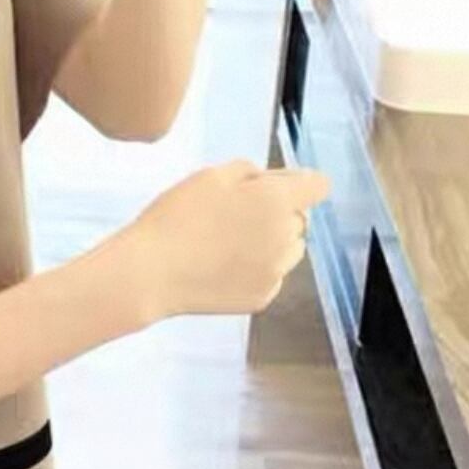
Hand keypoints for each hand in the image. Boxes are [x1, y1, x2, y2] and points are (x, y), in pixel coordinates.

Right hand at [122, 159, 331, 317]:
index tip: (270, 189)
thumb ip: (250, 171)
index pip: (318, 185)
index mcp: (276, 201)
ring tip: (226, 245)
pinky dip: (254, 270)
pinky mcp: (263, 297)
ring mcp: (277, 271)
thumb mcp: (209, 176)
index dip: (297, 183)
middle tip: (232, 217)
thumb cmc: (175, 217)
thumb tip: (269, 182)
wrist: (150, 272)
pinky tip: (220, 268)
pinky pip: (271, 275)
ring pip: (290, 249)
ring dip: (270, 243)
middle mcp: (287, 237)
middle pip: (299, 218)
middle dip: (276, 213)